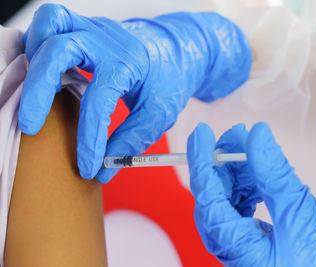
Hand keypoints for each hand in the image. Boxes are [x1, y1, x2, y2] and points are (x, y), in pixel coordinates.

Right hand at [19, 4, 251, 181]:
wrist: (176, 52)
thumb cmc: (169, 81)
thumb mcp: (159, 114)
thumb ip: (131, 141)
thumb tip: (104, 170)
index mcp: (129, 64)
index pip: (98, 101)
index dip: (89, 139)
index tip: (87, 167)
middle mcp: (108, 40)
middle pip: (60, 49)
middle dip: (38, 88)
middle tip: (31, 125)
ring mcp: (95, 28)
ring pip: (51, 23)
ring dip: (35, 55)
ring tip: (32, 91)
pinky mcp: (86, 27)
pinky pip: (53, 22)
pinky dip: (39, 42)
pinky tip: (42, 71)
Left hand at [187, 122, 315, 265]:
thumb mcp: (301, 213)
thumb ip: (274, 173)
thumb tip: (256, 135)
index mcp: (241, 253)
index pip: (209, 201)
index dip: (202, 164)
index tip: (202, 134)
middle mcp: (236, 254)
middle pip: (215, 200)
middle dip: (223, 164)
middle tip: (237, 135)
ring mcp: (245, 250)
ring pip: (227, 204)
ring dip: (237, 174)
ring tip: (251, 149)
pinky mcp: (256, 244)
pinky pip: (241, 211)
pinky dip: (248, 188)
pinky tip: (258, 173)